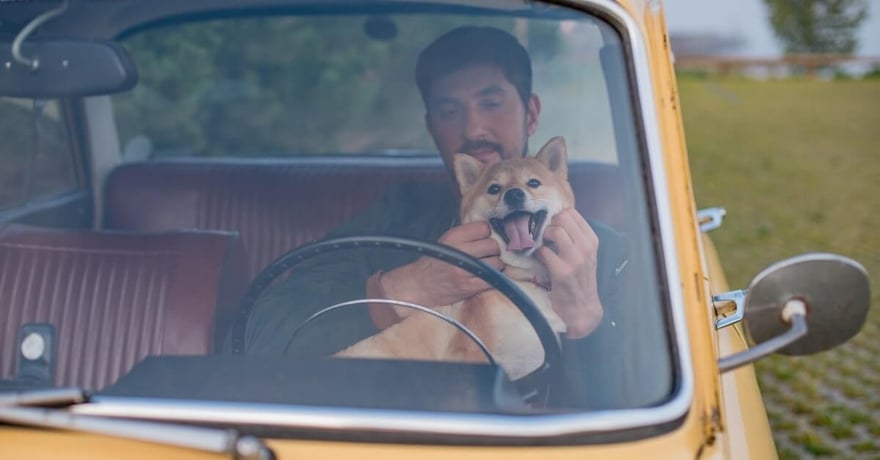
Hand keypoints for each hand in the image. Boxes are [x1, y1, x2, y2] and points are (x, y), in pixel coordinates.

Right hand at [381, 221, 502, 308]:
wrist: (419, 285)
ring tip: (485, 267)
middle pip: (493, 245)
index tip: (481, 241)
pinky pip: (493, 279)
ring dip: (494, 265)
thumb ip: (467, 235)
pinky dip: (493, 278)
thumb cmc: (435, 262)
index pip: (484, 228)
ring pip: (497, 262)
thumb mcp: (446, 241)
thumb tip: (492, 233)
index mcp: (453, 237)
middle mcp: (459, 251)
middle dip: (491, 251)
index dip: (485, 235)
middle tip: (484, 256)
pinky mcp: (469, 286)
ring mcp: (465, 269)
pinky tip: (485, 278)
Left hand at [535, 208, 603, 338]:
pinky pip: (543, 251)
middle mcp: (586, 247)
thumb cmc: (580, 278)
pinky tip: (539, 258)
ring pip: (554, 231)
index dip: (557, 217)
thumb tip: (554, 218)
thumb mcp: (585, 254)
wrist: (582, 307)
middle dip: (549, 224)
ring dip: (543, 237)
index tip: (552, 226)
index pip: (571, 213)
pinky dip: (537, 253)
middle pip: (562, 218)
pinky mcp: (561, 271)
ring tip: (543, 246)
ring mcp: (575, 259)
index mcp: (592, 240)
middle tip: (546, 236)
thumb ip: (575, 236)